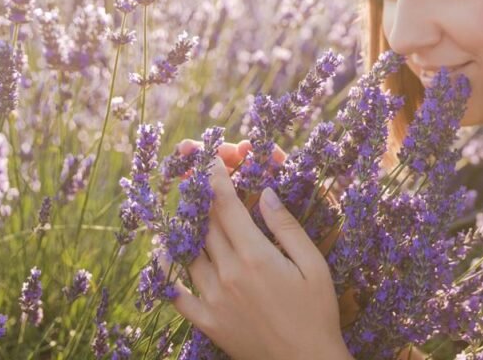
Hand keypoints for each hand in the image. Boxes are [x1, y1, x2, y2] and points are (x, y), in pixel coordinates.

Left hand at [170, 157, 353, 359]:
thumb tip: (266, 194)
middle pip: (206, 226)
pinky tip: (164, 258)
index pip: (227, 208)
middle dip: (201, 198)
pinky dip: (168, 275)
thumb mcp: (314, 265)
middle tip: (195, 179)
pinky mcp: (208, 322)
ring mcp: (214, 300)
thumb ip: (287, 228)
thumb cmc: (318, 313)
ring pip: (190, 254)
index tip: (210, 162)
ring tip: (186, 212)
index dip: (217, 181)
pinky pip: (178, 296)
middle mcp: (228, 274)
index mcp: (256, 257)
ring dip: (187, 229)